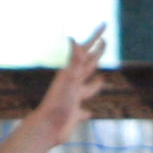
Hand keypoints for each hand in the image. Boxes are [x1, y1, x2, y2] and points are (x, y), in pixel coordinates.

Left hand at [22, 28, 107, 152]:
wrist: (47, 127)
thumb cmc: (57, 103)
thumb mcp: (68, 80)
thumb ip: (73, 61)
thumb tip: (73, 39)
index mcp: (72, 73)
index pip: (88, 51)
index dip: (96, 38)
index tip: (104, 25)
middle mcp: (73, 84)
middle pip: (89, 66)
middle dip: (97, 54)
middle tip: (104, 42)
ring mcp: (73, 99)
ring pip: (87, 89)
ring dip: (94, 84)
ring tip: (101, 80)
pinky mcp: (73, 115)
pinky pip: (82, 112)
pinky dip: (86, 112)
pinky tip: (89, 113)